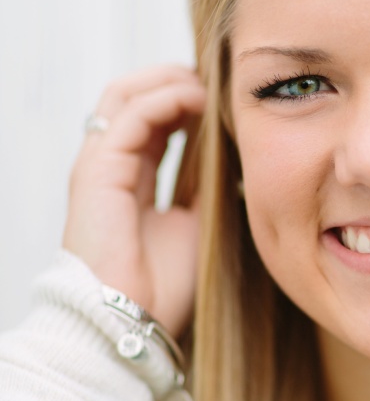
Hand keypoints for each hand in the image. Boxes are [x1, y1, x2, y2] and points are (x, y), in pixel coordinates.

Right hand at [63, 65, 206, 337]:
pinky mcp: (97, 169)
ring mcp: (101, 165)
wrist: (131, 320)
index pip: (156, 121)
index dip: (190, 102)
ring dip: (171, 80)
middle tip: (220, 80)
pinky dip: (165, 98)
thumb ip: (210, 189)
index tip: (228, 99)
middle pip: (138, 98)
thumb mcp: (199, 226)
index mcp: (133, 180)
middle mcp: (113, 167)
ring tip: (209, 84)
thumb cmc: (164, 287)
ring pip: (127, 94)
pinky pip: (131, 114)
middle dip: (179, 81)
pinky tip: (197, 100)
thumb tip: (240, 158)